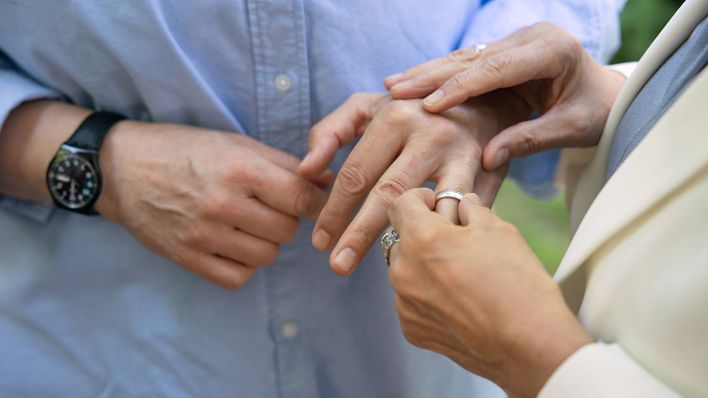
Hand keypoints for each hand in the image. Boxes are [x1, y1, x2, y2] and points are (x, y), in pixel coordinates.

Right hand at [96, 121, 330, 288]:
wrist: (121, 169)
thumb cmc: (184, 150)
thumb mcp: (235, 144)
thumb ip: (284, 164)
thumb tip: (327, 182)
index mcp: (238, 169)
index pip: (300, 198)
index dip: (314, 201)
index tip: (310, 200)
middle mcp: (222, 204)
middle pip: (287, 230)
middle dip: (287, 219)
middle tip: (270, 208)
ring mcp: (202, 235)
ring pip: (267, 256)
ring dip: (266, 242)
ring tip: (249, 224)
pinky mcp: (187, 258)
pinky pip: (238, 277)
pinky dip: (244, 265)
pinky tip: (234, 245)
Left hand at [299, 92, 526, 274]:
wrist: (480, 101)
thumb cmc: (410, 111)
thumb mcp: (367, 108)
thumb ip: (329, 133)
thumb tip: (306, 170)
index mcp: (393, 117)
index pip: (355, 174)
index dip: (334, 211)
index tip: (320, 243)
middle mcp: (427, 132)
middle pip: (386, 195)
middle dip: (359, 235)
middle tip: (338, 266)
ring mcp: (459, 153)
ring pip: (425, 207)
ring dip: (404, 241)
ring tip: (382, 268)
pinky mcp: (486, 172)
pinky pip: (460, 212)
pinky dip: (442, 234)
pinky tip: (425, 257)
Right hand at [385, 22, 625, 170]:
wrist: (610, 94)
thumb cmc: (598, 112)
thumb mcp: (571, 128)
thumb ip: (530, 139)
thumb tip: (487, 158)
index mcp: (552, 49)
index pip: (496, 69)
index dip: (459, 87)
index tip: (427, 105)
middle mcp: (530, 38)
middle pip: (472, 58)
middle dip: (431, 75)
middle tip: (395, 88)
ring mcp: (515, 42)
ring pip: (464, 58)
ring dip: (428, 73)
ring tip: (392, 85)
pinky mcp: (505, 52)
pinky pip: (467, 63)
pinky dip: (439, 75)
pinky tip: (412, 83)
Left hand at [387, 188, 591, 396]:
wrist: (529, 346)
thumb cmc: (517, 284)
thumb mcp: (499, 230)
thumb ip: (471, 209)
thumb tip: (462, 203)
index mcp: (422, 239)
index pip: (400, 204)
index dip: (420, 198)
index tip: (437, 205)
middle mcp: (404, 271)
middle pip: (401, 239)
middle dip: (423, 234)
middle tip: (456, 241)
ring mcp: (405, 304)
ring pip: (405, 271)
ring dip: (423, 265)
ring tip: (460, 274)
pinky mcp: (411, 329)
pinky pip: (410, 301)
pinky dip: (427, 295)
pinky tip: (458, 300)